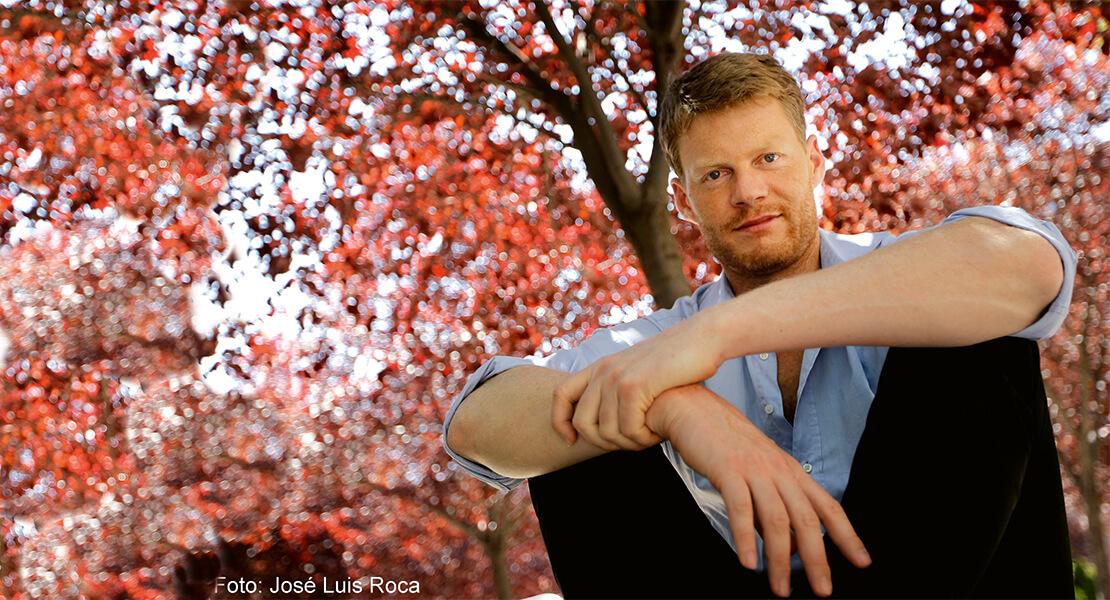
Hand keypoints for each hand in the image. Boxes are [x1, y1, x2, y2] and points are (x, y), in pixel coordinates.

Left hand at [551, 313, 721, 450]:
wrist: (701, 340)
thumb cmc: (676, 364)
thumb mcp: (638, 373)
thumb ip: (618, 391)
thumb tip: (605, 423)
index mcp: (600, 366)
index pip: (560, 395)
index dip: (560, 423)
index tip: (571, 441)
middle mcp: (603, 370)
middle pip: (582, 422)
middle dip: (603, 443)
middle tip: (630, 444)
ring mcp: (616, 377)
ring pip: (606, 432)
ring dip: (629, 443)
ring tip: (648, 437)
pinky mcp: (634, 385)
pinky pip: (628, 429)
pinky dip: (643, 439)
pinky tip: (657, 434)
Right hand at [647, 385, 871, 597]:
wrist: (695, 410)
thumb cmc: (726, 443)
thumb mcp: (759, 471)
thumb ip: (774, 504)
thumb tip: (785, 544)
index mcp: (790, 471)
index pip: (827, 507)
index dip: (847, 535)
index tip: (861, 561)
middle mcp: (779, 471)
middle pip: (806, 520)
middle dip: (817, 559)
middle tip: (822, 589)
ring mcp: (754, 470)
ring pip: (776, 520)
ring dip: (780, 560)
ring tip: (779, 588)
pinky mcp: (728, 470)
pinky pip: (740, 509)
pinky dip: (746, 539)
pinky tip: (748, 562)